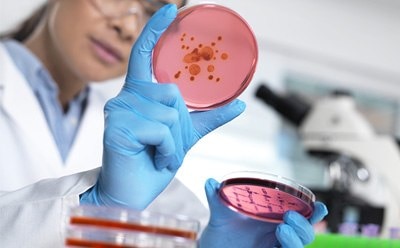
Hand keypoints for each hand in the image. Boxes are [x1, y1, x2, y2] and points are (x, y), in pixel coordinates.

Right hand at [80, 4, 244, 209]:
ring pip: (169, 113)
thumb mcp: (186, 135)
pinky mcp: (117, 126)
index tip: (170, 9)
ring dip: (174, 141)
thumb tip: (239, 104)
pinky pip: (161, 130)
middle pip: (172, 93)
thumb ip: (209, 118)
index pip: (144, 55)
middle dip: (179, 125)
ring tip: (160, 153)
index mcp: (139, 95)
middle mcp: (125, 97)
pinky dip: (168, 149)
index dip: (156, 31)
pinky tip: (154, 158)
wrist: (137, 191)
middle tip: (165, 145)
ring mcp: (119, 110)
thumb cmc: (155, 161)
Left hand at [199, 178, 327, 247]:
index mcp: (272, 220)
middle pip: (303, 233)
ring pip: (297, 247)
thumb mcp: (219, 214)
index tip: (320, 206)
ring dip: (295, 239)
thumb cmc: (220, 233)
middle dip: (304, 225)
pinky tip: (278, 244)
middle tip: (289, 217)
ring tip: (282, 229)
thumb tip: (210, 181)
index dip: (313, 213)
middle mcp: (276, 235)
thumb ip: (216, 198)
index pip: (299, 216)